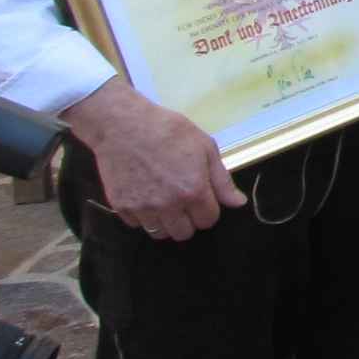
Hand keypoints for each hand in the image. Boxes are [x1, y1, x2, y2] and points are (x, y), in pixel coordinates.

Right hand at [59, 77, 243, 240]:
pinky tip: (145, 196)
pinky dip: (143, 216)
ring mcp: (142, 209)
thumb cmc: (169, 131)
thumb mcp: (205, 147)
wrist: (123, 125)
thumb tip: (238, 203)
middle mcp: (168, 206)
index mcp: (193, 191)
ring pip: (160, 233)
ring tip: (165, 201)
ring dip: (166, 222)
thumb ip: (222, 180)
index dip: (209, 210)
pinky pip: (137, 225)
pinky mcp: (121, 207)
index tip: (203, 197)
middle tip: (184, 201)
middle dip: (189, 220)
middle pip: (184, 233)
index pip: (208, 220)